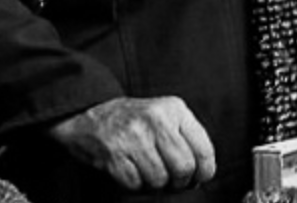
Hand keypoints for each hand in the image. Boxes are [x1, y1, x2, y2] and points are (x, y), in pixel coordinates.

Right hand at [46, 96, 215, 191]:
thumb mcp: (167, 116)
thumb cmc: (137, 122)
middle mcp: (156, 119)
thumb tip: (204, 173)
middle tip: (174, 183)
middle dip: (181, 182)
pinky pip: (135, 184)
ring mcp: (133, 135)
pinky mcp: (113, 152)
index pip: (203, 149)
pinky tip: (134, 175)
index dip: (205, 172)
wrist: (92, 116)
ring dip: (157, 186)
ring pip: (160, 179)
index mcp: (175, 109)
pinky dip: (136, 186)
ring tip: (151, 177)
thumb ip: (187, 138)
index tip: (199, 179)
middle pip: (183, 167)